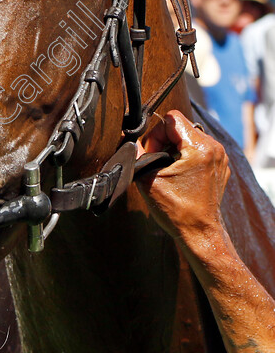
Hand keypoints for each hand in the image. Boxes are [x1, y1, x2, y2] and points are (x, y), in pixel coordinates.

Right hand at [135, 110, 230, 243]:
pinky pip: (198, 148)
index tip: (153, 154)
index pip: (172, 118)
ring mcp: (219, 156)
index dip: (156, 134)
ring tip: (169, 170)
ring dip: (174, 148)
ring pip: (188, 136)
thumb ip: (138, 154)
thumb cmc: (177, 211)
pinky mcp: (219, 165)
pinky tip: (180, 175)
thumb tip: (132, 141)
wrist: (200, 234)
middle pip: (180, 126)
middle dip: (164, 141)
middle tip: (158, 163)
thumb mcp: (148, 179)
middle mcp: (214, 147)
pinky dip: (186, 156)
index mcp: (199, 148)